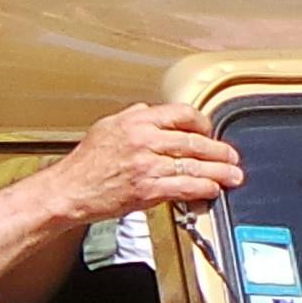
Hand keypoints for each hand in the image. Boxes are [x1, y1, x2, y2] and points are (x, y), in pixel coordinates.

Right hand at [49, 105, 242, 225]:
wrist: (69, 190)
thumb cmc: (84, 164)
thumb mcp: (107, 127)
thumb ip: (134, 117)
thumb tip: (154, 112)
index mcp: (136, 121)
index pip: (181, 114)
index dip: (202, 122)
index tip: (210, 131)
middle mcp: (143, 140)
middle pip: (193, 141)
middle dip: (219, 150)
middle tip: (232, 156)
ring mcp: (147, 165)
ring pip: (194, 165)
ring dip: (219, 172)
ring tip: (232, 175)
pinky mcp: (148, 190)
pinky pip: (184, 187)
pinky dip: (203, 188)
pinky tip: (212, 189)